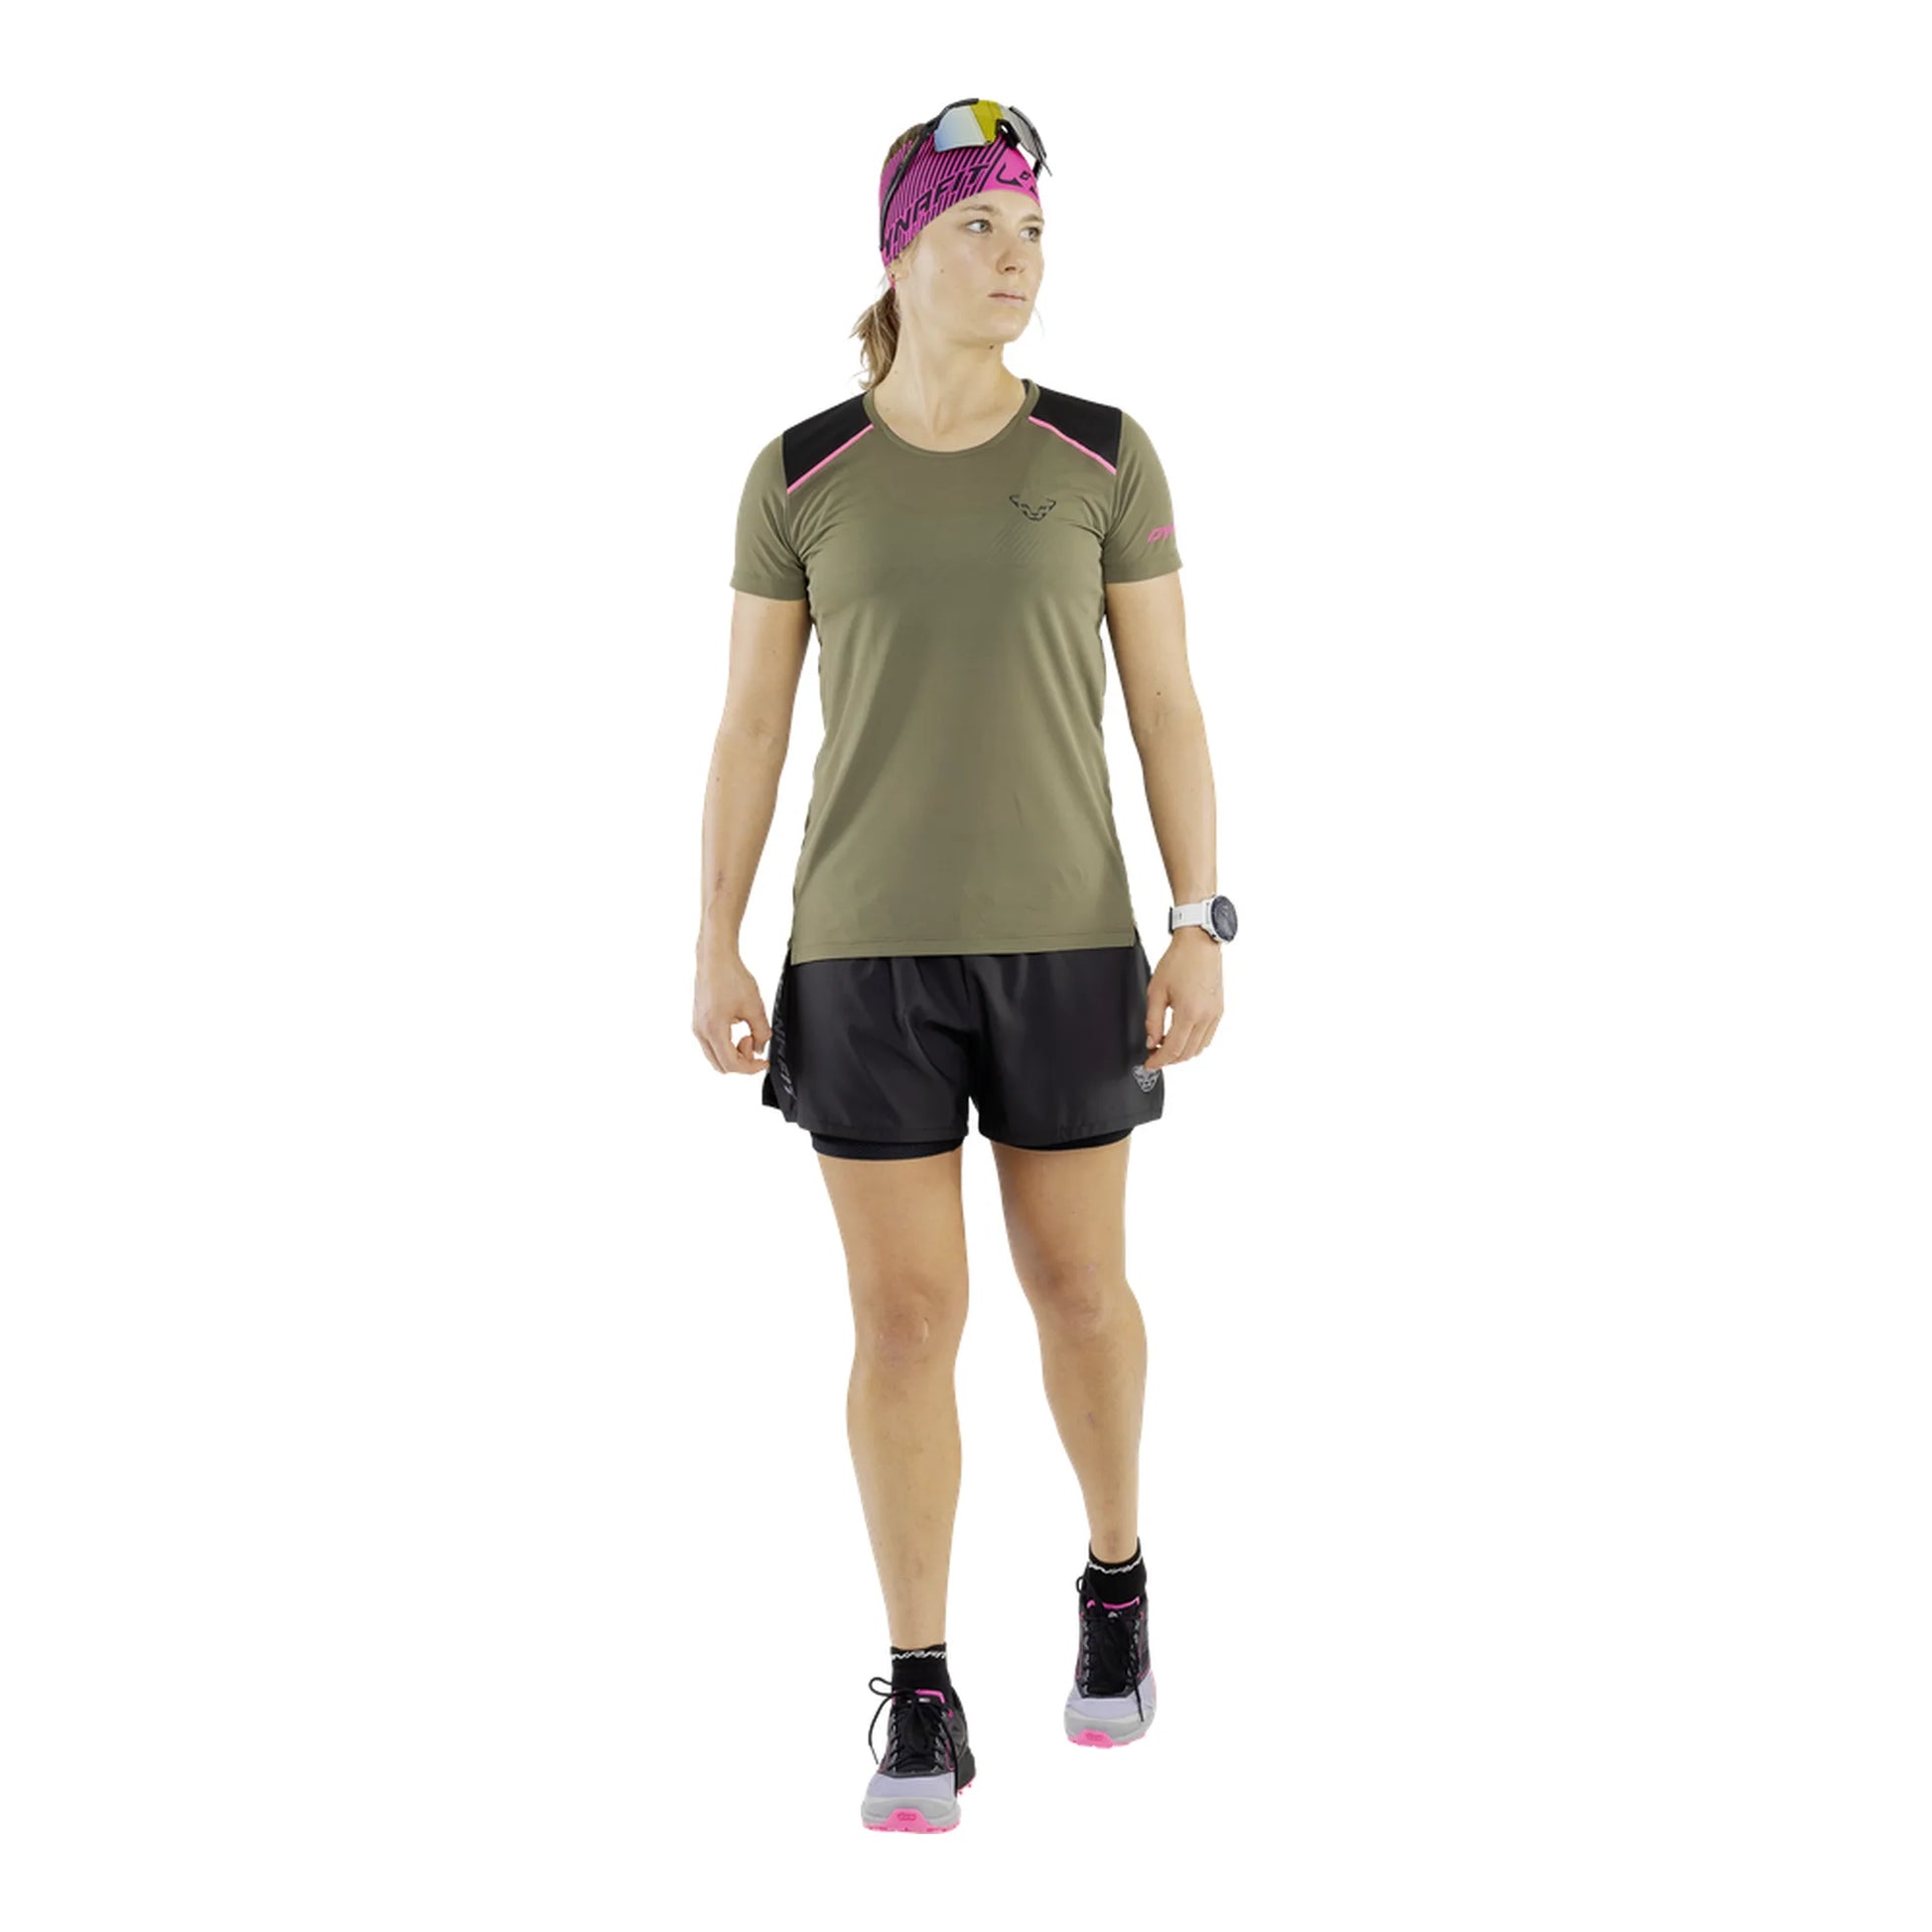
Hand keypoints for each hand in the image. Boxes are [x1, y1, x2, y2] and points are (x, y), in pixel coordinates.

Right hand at [692, 943, 771, 1075]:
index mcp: (714, 1029)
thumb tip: (761, 1048)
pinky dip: (726, 1043)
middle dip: (742, 1061)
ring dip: (733, 1051)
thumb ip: (761, 1032)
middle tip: (754, 1041)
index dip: (750, 1068)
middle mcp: (701, 1031)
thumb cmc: (731, 976)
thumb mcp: (754, 1006)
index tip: (763, 1063)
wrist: (715, 958)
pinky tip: (737, 1025)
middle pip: (721, 1065)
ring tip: (747, 1031)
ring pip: (715, 1055)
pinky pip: (712, 1043)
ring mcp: (697, 1026)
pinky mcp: (698, 1021)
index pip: (731, 1064)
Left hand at [1143, 928, 1224, 1070]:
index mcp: (1189, 1012)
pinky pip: (1208, 1037)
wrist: (1199, 945)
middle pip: (1187, 1053)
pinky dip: (1194, 1044)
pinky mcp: (1219, 1011)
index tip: (1149, 1063)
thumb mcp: (1156, 991)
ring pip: (1199, 1048)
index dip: (1159, 1061)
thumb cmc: (1178, 961)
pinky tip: (1181, 1037)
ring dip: (1182, 1053)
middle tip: (1154, 1056)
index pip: (1173, 1049)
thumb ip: (1152, 1021)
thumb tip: (1151, 1042)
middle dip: (1169, 1060)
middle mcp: (1206, 1017)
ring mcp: (1215, 1015)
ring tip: (1166, 1046)